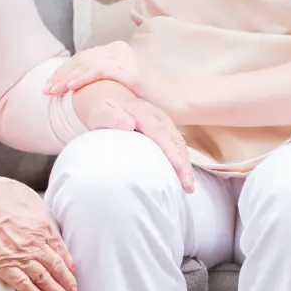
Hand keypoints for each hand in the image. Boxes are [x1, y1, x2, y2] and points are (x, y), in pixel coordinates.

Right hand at [0, 170, 75, 290]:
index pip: (60, 248)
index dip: (67, 261)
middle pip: (56, 266)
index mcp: (42, 225)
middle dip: (67, 280)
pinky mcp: (5, 267)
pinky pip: (23, 284)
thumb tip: (41, 215)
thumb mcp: (24, 194)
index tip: (71, 270)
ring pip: (44, 278)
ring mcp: (21, 256)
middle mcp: (36, 243)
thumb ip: (36, 208)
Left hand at [46, 41, 151, 98]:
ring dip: (66, 77)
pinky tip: (70, 87)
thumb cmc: (154, 97)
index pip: (83, 60)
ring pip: (86, 64)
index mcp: (115, 53)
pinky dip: (82, 78)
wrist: (180, 99)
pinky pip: (99, 71)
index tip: (49, 85)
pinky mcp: (129, 69)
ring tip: (52, 90)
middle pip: (80, 60)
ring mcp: (123, 58)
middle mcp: (117, 51)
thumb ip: (107, 84)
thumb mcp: (125, 87)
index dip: (64, 71)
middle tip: (45, 89)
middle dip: (60, 74)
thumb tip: (88, 93)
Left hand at [71, 81, 194, 193]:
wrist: (110, 103)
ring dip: (185, 165)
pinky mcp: (166, 132)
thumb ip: (111, 117)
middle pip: (175, 140)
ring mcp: (164, 124)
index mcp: (144, 114)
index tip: (178, 167)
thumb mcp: (102, 112)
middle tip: (188, 185)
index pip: (161, 132)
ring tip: (188, 187)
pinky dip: (182, 163)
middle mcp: (159, 118)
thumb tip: (128, 123)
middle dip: (183, 162)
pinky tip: (183, 180)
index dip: (171, 150)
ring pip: (179, 144)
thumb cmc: (105, 113)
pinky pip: (177, 147)